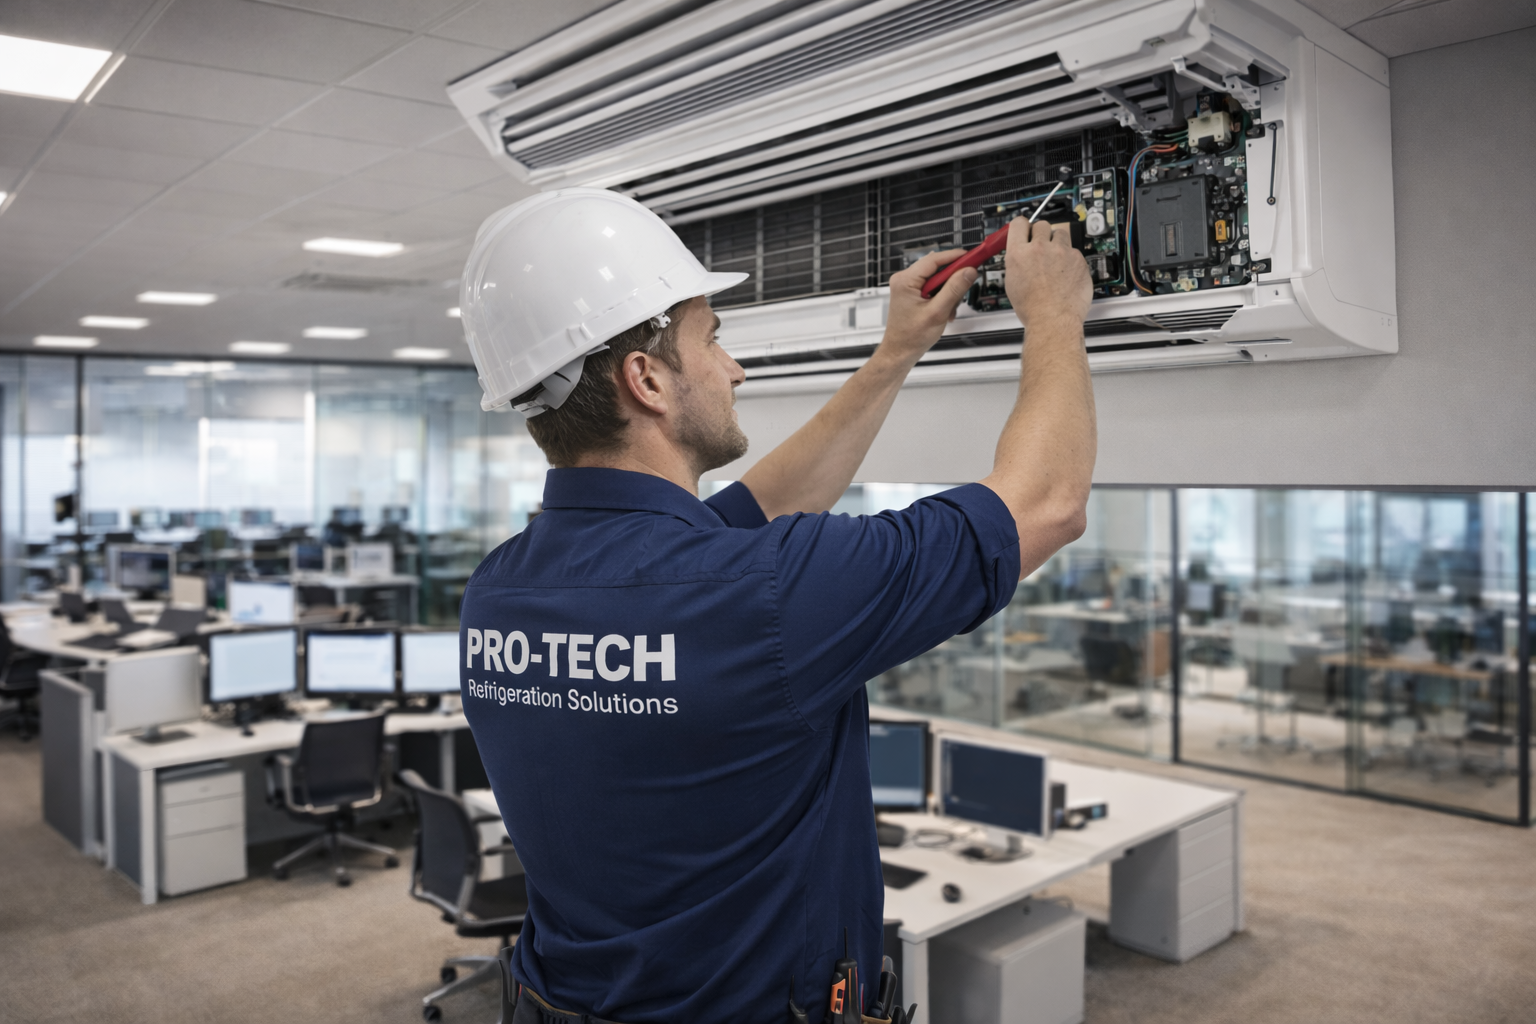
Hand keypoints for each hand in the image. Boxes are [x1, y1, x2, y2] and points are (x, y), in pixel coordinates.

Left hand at [880, 248, 978, 362]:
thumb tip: (968, 272)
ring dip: (949, 292)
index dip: (956, 257)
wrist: (900, 352)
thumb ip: (954, 290)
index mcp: (905, 281)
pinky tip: (945, 311)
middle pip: (937, 268)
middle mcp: (904, 280)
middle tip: (967, 284)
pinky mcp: (913, 294)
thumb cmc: (910, 337)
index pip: (935, 259)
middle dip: (953, 280)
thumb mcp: (937, 312)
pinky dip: (944, 297)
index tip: (973, 257)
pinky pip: (934, 288)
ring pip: (938, 279)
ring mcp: (908, 287)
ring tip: (949, 309)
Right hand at [1003, 219, 1091, 331]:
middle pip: (1041, 225)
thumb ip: (1017, 261)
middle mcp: (1039, 248)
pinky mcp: (1078, 259)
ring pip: (1060, 234)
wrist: (1053, 320)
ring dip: (1058, 243)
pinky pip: (1074, 251)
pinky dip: (1070, 259)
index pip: (1018, 223)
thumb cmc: (1033, 308)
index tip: (1026, 228)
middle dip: (1041, 234)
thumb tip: (1021, 253)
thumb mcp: (1012, 282)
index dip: (1023, 225)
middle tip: (1042, 246)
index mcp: (1019, 254)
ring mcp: (1061, 252)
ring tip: (1056, 260)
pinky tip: (1066, 274)